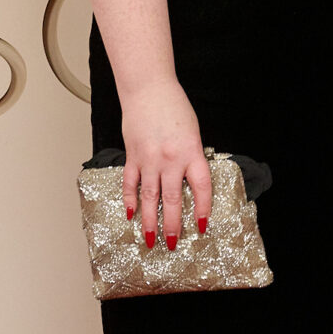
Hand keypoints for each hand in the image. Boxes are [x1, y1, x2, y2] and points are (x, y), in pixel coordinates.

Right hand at [120, 78, 211, 248]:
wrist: (149, 89)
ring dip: (149, 220)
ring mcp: (149, 159)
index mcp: (191, 151)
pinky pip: (131, 183)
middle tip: (172, 243)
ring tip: (150, 238)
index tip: (202, 225)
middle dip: (173, 224)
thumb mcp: (193, 131)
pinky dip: (130, 199)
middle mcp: (171, 159)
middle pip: (173, 199)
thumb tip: (189, 179)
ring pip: (149, 198)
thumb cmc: (174, 106)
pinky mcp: (133, 156)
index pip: (201, 187)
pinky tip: (130, 213)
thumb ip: (191, 156)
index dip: (203, 209)